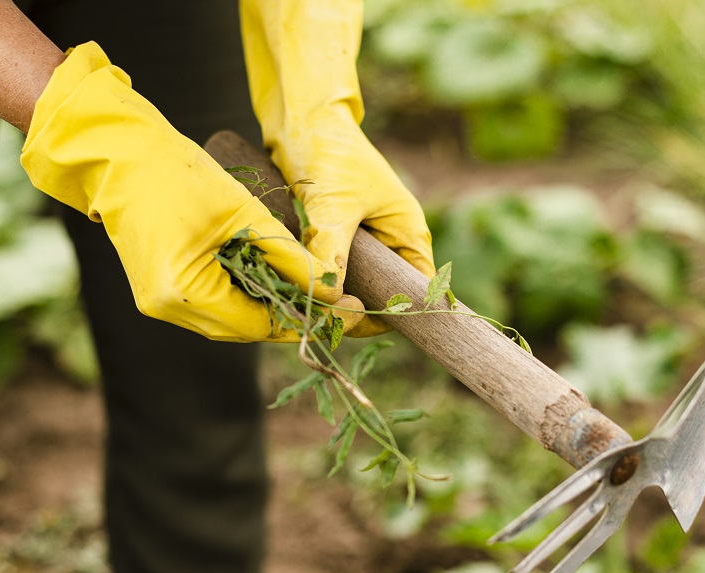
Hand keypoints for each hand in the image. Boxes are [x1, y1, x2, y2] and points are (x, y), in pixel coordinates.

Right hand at [20, 42, 362, 341]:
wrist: (118, 155)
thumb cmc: (178, 174)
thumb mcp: (245, 213)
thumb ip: (289, 257)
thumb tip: (329, 291)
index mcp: (184, 293)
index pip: (259, 324)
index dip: (306, 318)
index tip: (348, 310)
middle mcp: (167, 308)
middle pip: (244, 327)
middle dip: (289, 314)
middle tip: (335, 301)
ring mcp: (157, 301)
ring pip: (228, 317)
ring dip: (266, 303)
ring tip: (307, 287)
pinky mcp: (157, 288)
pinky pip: (210, 302)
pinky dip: (241, 292)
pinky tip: (268, 275)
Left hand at [241, 0, 434, 335]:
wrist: (302, 116)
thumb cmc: (330, 152)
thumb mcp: (334, 204)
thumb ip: (332, 250)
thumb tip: (329, 297)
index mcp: (408, 235)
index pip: (413, 293)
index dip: (387, 315)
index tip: (349, 324)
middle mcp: (391, 243)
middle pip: (380, 295)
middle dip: (351, 309)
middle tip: (317, 318)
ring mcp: (363, 241)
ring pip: (351, 286)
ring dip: (329, 295)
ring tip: (301, 301)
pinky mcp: (335, 237)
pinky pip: (329, 271)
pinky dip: (313, 279)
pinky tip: (291, 284)